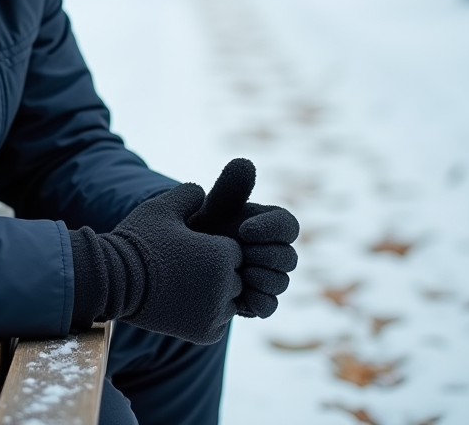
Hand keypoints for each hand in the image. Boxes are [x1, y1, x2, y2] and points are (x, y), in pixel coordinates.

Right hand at [73, 184, 243, 343]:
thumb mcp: (162, 207)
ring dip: (211, 295)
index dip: (212, 248)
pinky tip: (181, 304)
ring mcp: (216, 313)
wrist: (113, 280)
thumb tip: (203, 193)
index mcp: (222, 254)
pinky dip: (204, 316)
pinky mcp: (205, 334)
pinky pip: (217, 323)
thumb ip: (189, 194)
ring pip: (227, 302)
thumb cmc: (139, 241)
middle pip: (234, 278)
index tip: (189, 249)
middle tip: (182, 269)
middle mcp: (226, 285)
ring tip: (180, 286)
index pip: (234, 252)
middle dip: (214, 273)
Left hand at [189, 158, 299, 317]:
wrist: (180, 261)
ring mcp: (267, 278)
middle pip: (289, 258)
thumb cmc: (200, 228)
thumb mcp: (210, 208)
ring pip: (281, 283)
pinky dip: (256, 301)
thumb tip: (244, 162)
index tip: (244, 230)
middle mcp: (274, 252)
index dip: (271, 229)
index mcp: (268, 226)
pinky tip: (236, 293)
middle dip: (264, 255)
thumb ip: (229, 188)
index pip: (288, 226)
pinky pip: (269, 306)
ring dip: (260, 278)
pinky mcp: (256, 301)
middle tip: (237, 253)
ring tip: (234, 272)